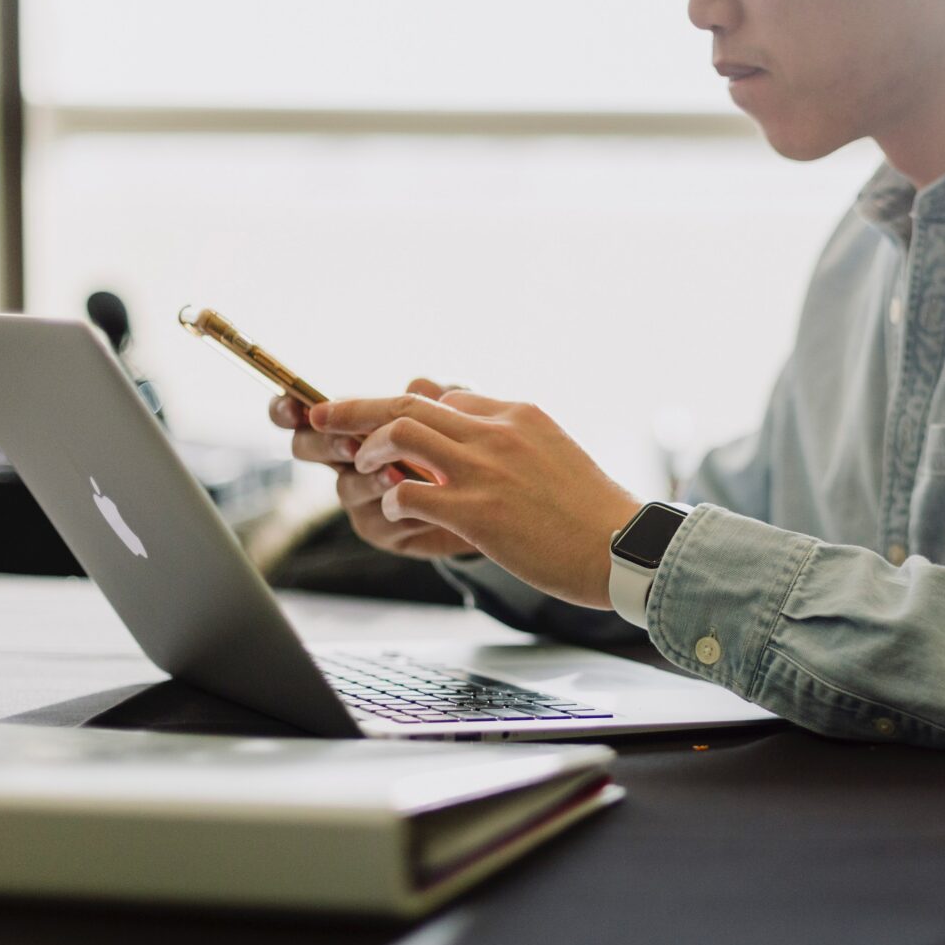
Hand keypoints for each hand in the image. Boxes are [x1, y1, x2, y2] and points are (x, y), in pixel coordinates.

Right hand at [270, 379, 477, 559]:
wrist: (491, 499)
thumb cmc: (467, 446)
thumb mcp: (460, 413)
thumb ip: (439, 396)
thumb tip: (419, 384)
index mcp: (354, 423)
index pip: (305, 412)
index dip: (287, 408)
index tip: (293, 406)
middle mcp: (348, 459)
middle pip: (307, 448)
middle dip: (324, 444)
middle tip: (352, 444)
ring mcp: (361, 495)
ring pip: (345, 487)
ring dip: (368, 480)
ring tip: (395, 474)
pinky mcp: (382, 528)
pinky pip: (377, 521)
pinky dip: (400, 510)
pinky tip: (425, 505)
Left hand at [313, 390, 642, 609]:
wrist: (622, 548)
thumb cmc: (594, 514)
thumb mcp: (556, 455)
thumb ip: (514, 441)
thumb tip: (478, 440)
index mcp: (518, 415)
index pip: (447, 396)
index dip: (407, 409)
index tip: (383, 423)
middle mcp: (497, 432)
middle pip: (409, 401)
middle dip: (355, 406)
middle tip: (321, 414)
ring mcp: (485, 470)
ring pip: (400, 435)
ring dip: (370, 450)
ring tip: (363, 468)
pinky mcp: (477, 512)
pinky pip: (410, 492)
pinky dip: (392, 500)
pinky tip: (397, 512)